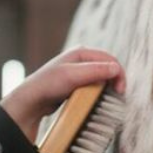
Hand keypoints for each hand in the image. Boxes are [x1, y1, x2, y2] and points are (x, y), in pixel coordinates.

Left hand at [0, 47, 125, 141]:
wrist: (31, 100)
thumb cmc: (48, 85)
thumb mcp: (72, 76)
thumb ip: (95, 71)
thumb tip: (116, 68)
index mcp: (81, 52)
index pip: (110, 59)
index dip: (119, 74)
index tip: (120, 91)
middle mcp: (81, 59)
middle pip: (107, 68)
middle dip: (114, 81)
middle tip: (117, 96)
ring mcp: (78, 71)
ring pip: (101, 78)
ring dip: (107, 87)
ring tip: (108, 99)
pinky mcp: (76, 83)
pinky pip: (93, 86)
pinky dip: (98, 92)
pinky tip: (96, 100)